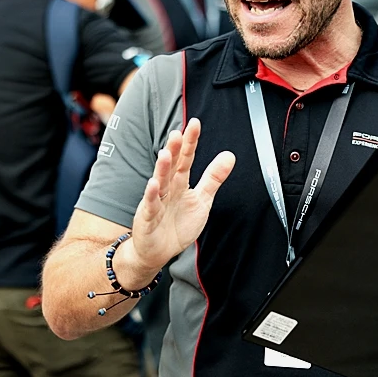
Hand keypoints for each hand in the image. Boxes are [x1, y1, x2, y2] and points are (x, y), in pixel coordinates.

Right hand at [127, 118, 235, 275]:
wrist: (158, 252)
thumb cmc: (178, 224)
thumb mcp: (202, 200)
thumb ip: (213, 178)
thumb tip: (230, 155)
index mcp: (180, 182)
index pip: (186, 158)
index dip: (190, 142)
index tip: (194, 124)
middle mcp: (167, 188)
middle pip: (171, 166)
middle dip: (174, 149)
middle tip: (177, 132)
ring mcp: (156, 202)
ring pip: (159, 182)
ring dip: (162, 168)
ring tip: (166, 153)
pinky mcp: (148, 218)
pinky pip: (149, 205)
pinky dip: (151, 195)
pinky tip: (153, 184)